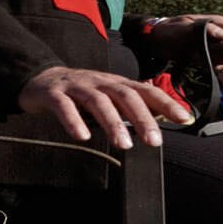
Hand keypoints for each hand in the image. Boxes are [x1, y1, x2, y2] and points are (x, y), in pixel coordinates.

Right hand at [19, 66, 190, 148]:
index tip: (184, 119)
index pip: (145, 90)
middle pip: (124, 95)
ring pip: (97, 101)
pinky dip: (73, 120)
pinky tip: (81, 136)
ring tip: (123, 145)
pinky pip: (64, 106)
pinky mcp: (53, 93)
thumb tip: (157, 127)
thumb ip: (127, 109)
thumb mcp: (106, 97)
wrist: (38, 79)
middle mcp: (98, 82)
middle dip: (142, 117)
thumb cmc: (78, 93)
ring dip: (112, 122)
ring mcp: (76, 86)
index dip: (165, 103)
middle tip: (154, 141)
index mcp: (114, 83)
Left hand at [142, 14, 222, 62]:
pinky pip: (218, 64)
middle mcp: (219, 34)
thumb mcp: (184, 27)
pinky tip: (197, 61)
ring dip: (211, 60)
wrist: (157, 42)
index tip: (216, 45)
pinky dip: (209, 65)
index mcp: (217, 22)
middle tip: (201, 50)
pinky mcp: (209, 56)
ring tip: (195, 55)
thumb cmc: (170, 30)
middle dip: (218, 52)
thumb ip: (205, 29)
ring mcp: (214, 46)